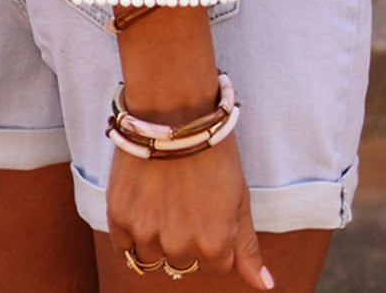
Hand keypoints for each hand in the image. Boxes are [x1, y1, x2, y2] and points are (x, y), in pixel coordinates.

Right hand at [106, 4, 273, 286]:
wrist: (173, 110)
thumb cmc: (212, 149)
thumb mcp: (239, 197)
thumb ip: (248, 248)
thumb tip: (265, 286)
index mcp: (214, 244)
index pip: (217, 265)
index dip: (215, 234)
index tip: (209, 206)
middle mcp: (180, 245)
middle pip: (184, 261)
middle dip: (186, 237)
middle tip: (186, 198)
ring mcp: (147, 233)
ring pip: (153, 257)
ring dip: (158, 237)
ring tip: (163, 198)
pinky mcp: (120, 217)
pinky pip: (125, 246)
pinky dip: (133, 232)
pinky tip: (143, 203)